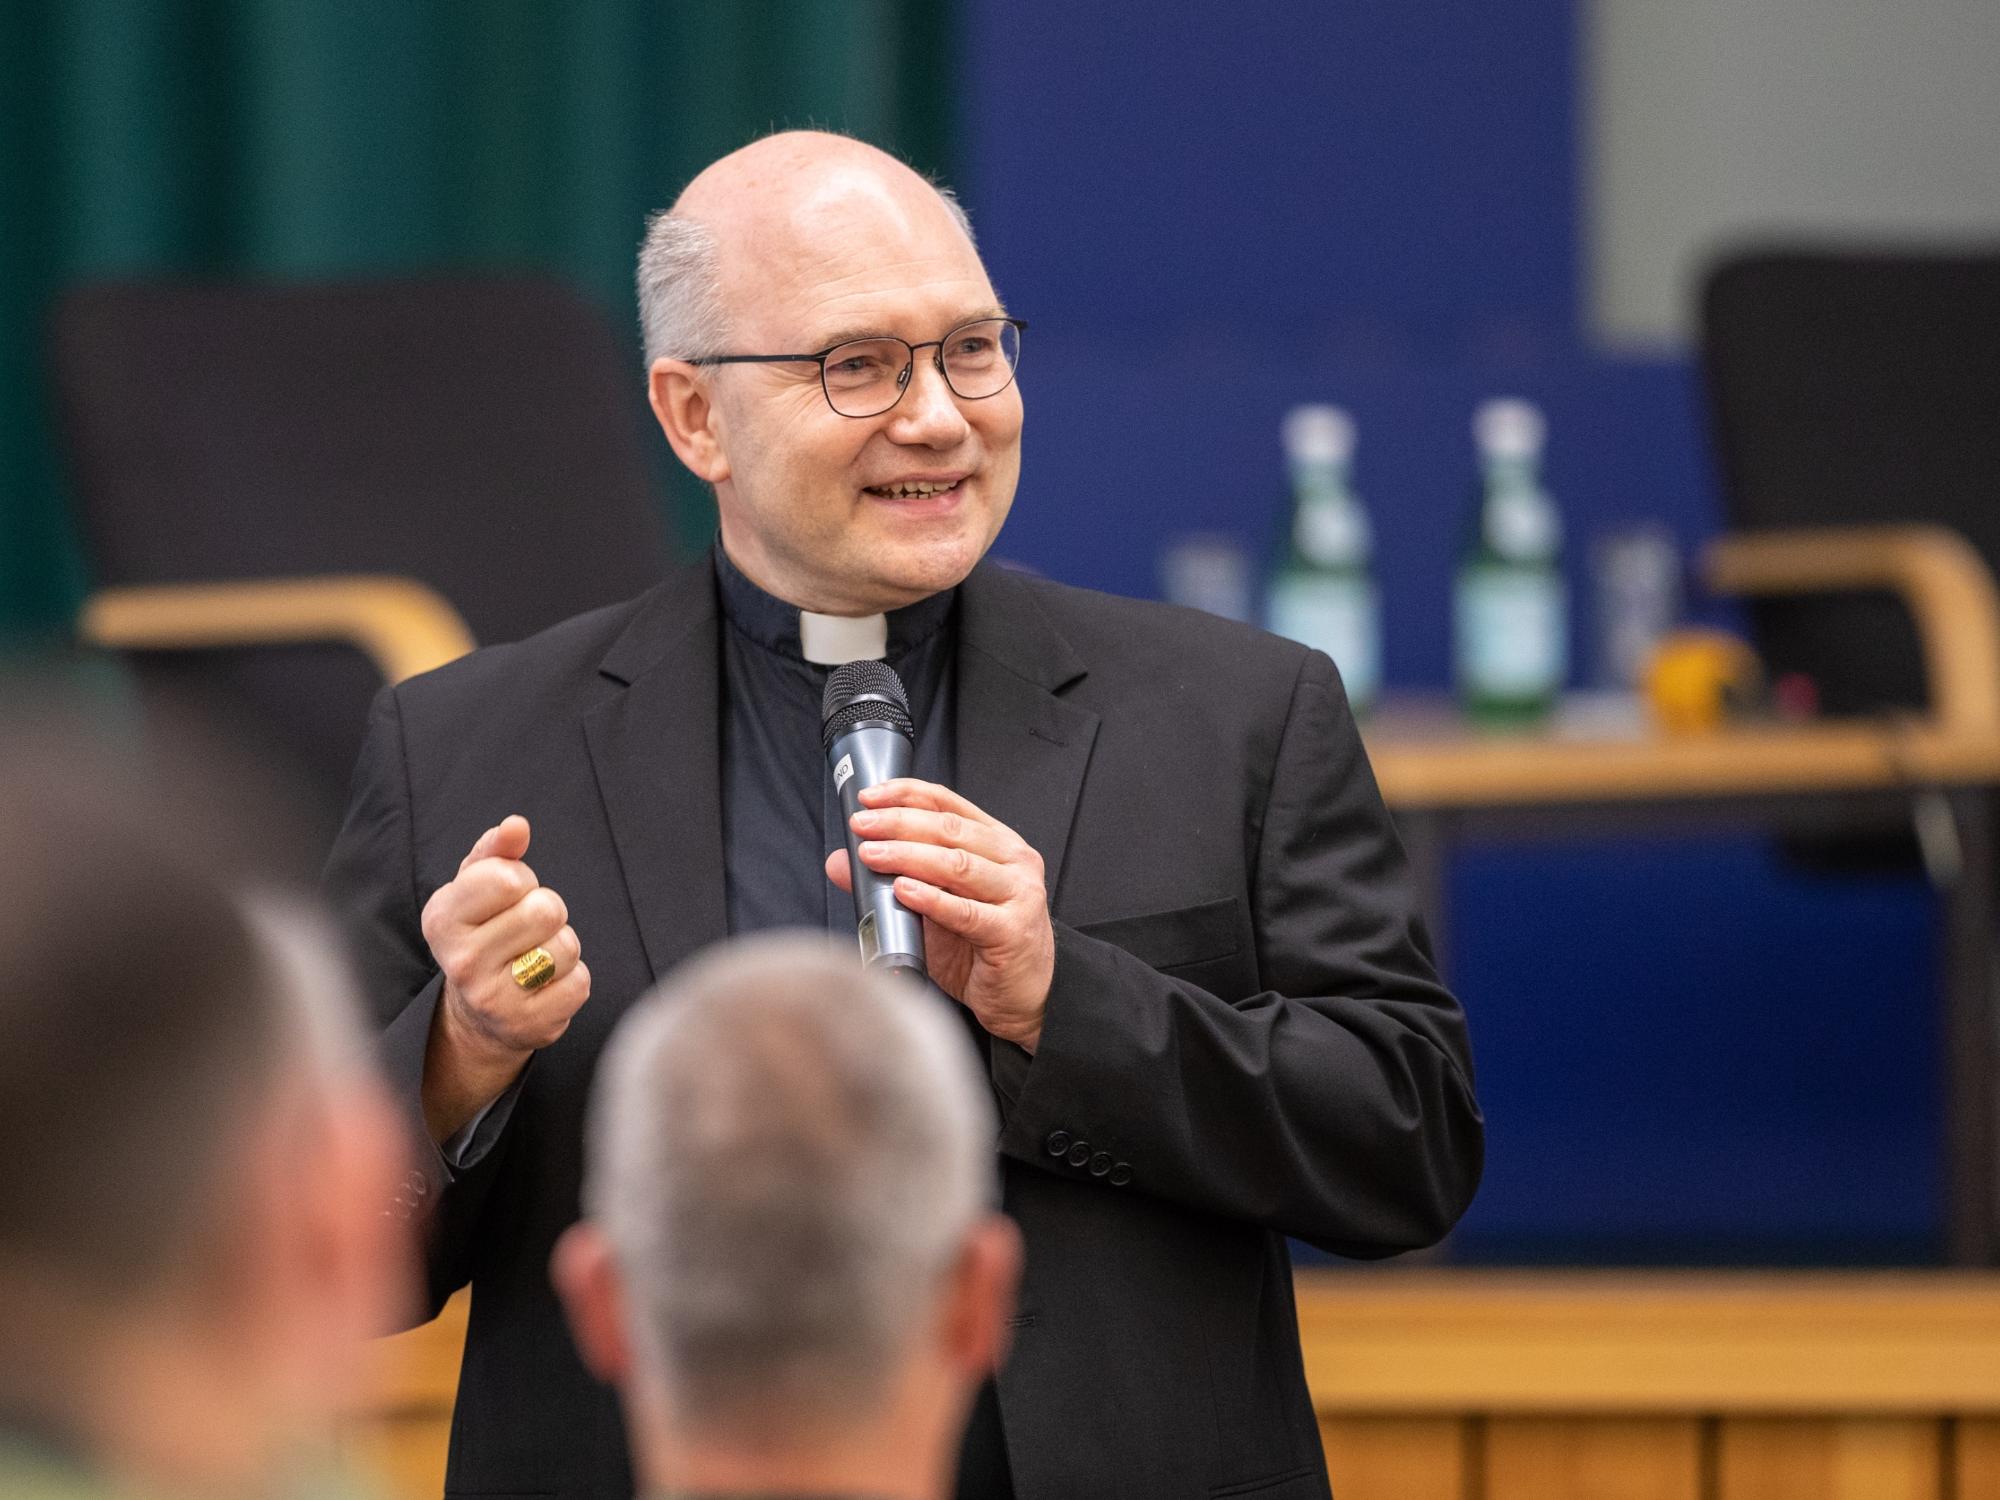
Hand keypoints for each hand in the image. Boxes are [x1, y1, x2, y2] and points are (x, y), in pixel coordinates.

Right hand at [417, 816, 589, 1139]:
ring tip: (535, 957)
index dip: (520, 880)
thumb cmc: (484, 933)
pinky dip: (572, 979)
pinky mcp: (528, 1026)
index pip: (507, 878)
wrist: (479, 1014)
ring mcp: (493, 999)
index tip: (507, 896)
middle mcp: (461, 962)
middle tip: (526, 929)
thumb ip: (496, 851)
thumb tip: (516, 825)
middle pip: (545, 910)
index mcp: (441, 919)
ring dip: (561, 946)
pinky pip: (579, 983)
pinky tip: (545, 985)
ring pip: (566, 946)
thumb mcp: (476, 888)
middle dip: (546, 911)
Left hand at [825, 780, 1052, 1051]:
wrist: (1022, 996)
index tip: (869, 797)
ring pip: (957, 864)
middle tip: (863, 826)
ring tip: (873, 855)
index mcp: (998, 844)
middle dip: (899, 823)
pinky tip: (904, 891)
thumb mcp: (934, 906)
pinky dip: (931, 899)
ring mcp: (1018, 895)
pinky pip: (966, 912)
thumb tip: (840, 862)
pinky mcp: (1012, 931)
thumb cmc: (983, 947)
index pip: (949, 805)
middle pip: (950, 830)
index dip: (907, 795)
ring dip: (909, 856)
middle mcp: (1014, 862)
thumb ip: (894, 877)